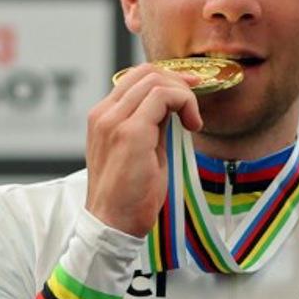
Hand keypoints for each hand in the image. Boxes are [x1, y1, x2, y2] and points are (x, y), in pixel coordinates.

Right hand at [84, 65, 203, 236]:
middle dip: (178, 80)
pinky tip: (192, 125)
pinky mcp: (130, 132)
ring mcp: (114, 121)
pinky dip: (185, 103)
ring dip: (184, 94)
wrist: (112, 225)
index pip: (134, 78)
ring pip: (155, 80)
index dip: (167, 78)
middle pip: (145, 72)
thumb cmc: (128, 194)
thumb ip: (150, 124)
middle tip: (196, 100)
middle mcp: (103, 114)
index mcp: (103, 117)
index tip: (189, 91)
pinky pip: (163, 96)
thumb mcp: (141, 149)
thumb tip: (171, 107)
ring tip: (193, 121)